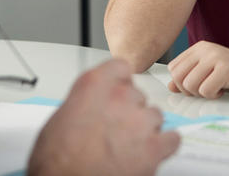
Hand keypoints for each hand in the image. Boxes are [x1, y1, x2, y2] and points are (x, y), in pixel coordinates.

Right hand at [28, 59, 179, 175]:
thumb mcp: (59, 120)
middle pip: (137, 95)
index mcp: (94, 85)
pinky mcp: (153, 147)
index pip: (120, 67)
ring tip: (128, 145)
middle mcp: (120, 97)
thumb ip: (83, 104)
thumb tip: (89, 107)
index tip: (118, 90)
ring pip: (154, 115)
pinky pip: (172, 138)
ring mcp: (139, 121)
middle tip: (116, 128)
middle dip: (129, 110)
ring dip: (145, 128)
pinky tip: (152, 151)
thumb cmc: (57, 161)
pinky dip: (164, 145)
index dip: (120, 82)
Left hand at [167, 41, 228, 98]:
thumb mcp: (210, 73)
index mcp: (200, 47)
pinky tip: (225, 89)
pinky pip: (205, 91)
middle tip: (206, 89)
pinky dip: (214, 96)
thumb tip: (170, 86)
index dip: (181, 83)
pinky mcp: (225, 69)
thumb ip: (190, 77)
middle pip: (177, 77)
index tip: (198, 85)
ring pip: (189, 85)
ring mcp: (215, 57)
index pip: (173, 68)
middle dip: (189, 90)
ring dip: (202, 94)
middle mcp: (205, 49)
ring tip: (216, 88)